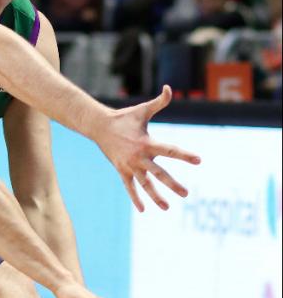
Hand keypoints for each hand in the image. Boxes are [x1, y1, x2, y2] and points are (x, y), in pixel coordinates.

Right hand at [97, 86, 200, 211]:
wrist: (99, 126)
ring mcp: (129, 166)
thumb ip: (159, 101)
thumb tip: (169, 88)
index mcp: (147, 143)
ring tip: (167, 207)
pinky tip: (143, 209)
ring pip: (145, 184)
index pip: (170, 150)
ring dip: (155, 196)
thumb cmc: (124, 117)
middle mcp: (139, 157)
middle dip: (173, 184)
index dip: (184, 155)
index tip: (198, 160)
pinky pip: (130, 186)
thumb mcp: (142, 110)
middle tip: (186, 193)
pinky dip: (136, 197)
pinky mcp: (121, 170)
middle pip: (159, 173)